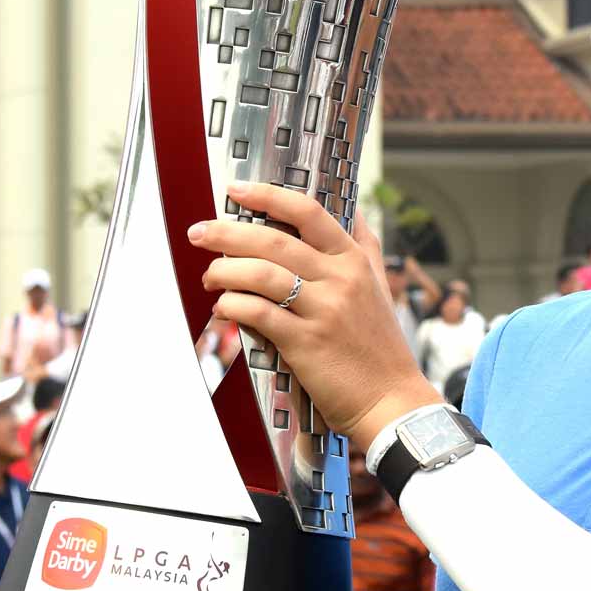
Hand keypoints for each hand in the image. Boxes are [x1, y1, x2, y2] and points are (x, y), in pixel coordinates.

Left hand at [190, 185, 441, 450]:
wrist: (391, 400)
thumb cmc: (379, 346)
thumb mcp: (378, 285)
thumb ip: (364, 245)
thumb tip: (354, 208)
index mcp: (353, 260)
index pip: (307, 212)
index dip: (267, 196)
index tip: (236, 190)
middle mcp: (339, 279)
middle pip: (273, 240)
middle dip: (227, 232)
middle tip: (199, 232)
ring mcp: (323, 311)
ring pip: (261, 274)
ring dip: (224, 271)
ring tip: (210, 276)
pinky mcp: (306, 343)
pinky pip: (258, 313)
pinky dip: (232, 306)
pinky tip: (222, 307)